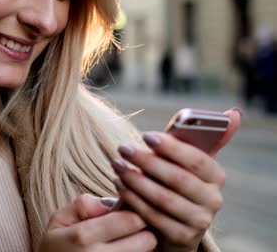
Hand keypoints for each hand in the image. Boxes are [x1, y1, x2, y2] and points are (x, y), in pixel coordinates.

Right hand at [38, 194, 156, 251]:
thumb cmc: (55, 249)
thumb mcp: (58, 221)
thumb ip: (83, 205)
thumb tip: (111, 201)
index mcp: (83, 236)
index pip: (132, 219)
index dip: (135, 209)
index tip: (129, 208)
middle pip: (147, 239)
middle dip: (144, 229)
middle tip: (132, 226)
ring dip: (142, 245)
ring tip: (126, 240)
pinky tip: (125, 249)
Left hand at [111, 109, 240, 251]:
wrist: (176, 222)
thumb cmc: (176, 180)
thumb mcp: (186, 161)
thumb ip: (197, 139)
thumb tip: (233, 113)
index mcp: (216, 176)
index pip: (197, 160)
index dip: (171, 147)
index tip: (146, 136)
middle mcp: (213, 200)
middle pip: (178, 179)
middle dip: (147, 162)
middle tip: (123, 149)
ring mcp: (199, 221)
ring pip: (163, 198)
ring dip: (136, 180)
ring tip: (117, 165)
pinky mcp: (181, 237)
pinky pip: (153, 216)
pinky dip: (134, 199)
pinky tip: (119, 185)